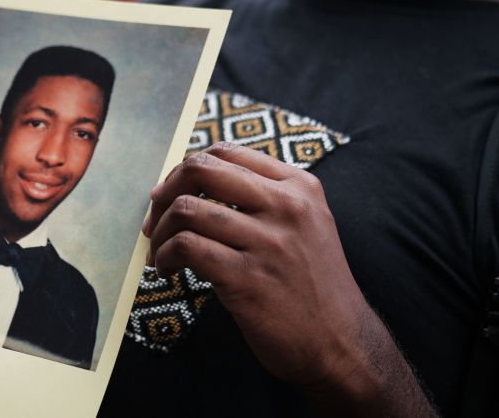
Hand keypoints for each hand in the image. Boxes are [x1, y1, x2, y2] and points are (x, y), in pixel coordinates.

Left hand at [143, 142, 434, 415]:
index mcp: (299, 185)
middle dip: (165, 193)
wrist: (342, 345)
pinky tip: (168, 269)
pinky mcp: (248, 277)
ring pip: (187, 208)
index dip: (186, 170)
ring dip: (161, 232)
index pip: (226, 152)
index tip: (171, 195)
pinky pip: (187, 247)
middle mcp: (287, 206)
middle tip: (156, 221)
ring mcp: (269, 241)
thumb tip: (193, 183)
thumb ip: (264, 198)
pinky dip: (165, 256)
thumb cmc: (311, 287)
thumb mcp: (305, 225)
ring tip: (161, 253)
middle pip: (201, 169)